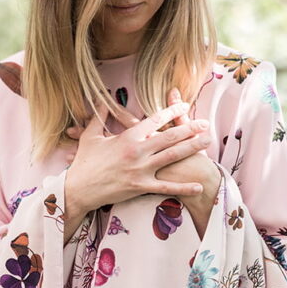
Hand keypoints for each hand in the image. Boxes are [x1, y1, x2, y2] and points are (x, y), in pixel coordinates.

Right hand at [64, 97, 211, 215]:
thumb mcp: (91, 135)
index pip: (154, 120)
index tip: (184, 105)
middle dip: (190, 129)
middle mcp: (137, 151)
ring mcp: (141, 170)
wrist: (78, 189)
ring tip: (207, 143)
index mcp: (127, 137)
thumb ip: (99, 115)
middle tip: (206, 124)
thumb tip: (102, 98)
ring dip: (192, 149)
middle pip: (170, 137)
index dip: (171, 111)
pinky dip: (183, 187)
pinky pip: (166, 187)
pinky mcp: (141, 187)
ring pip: (172, 157)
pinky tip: (198, 186)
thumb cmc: (85, 161)